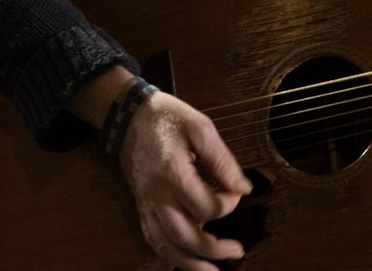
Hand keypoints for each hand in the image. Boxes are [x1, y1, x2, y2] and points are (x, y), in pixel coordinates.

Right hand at [120, 91, 251, 270]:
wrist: (128, 116)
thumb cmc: (167, 119)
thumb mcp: (200, 127)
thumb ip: (222, 160)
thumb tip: (243, 188)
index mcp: (172, 173)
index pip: (204, 206)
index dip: (227, 204)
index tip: (236, 192)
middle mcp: (156, 195)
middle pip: (183, 236)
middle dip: (212, 250)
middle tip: (237, 251)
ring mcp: (146, 204)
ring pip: (164, 245)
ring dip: (190, 264)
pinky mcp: (142, 207)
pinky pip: (152, 239)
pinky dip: (169, 256)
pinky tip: (186, 262)